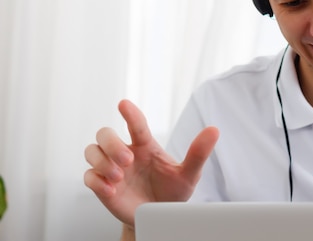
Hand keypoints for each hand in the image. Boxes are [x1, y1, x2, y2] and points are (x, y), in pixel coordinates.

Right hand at [84, 100, 218, 225]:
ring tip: (118, 176)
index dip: (130, 113)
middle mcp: (126, 153)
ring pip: (91, 150)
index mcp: (146, 145)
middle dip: (112, 144)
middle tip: (128, 160)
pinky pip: (88, 176)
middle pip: (105, 133)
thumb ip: (198, 153)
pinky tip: (111, 189)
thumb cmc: (173, 192)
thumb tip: (214, 130)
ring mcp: (112, 169)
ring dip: (102, 160)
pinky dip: (96, 181)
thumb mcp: (189, 174)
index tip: (124, 104)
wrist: (161, 218)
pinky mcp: (102, 186)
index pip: (136, 123)